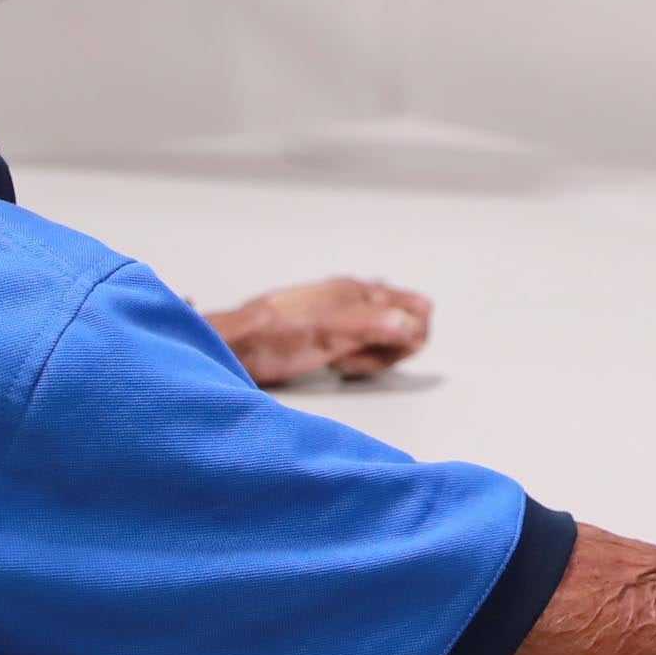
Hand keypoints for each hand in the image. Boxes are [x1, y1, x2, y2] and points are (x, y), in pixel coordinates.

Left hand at [209, 278, 432, 386]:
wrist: (236, 345)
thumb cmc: (276, 337)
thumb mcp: (332, 331)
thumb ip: (376, 326)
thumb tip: (415, 328)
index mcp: (362, 292)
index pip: (419, 313)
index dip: (406, 342)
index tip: (375, 353)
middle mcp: (356, 298)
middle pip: (408, 325)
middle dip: (392, 350)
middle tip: (355, 359)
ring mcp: (343, 314)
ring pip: (386, 336)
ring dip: (373, 356)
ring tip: (341, 361)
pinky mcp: (329, 332)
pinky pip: (363, 342)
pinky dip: (359, 356)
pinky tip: (337, 361)